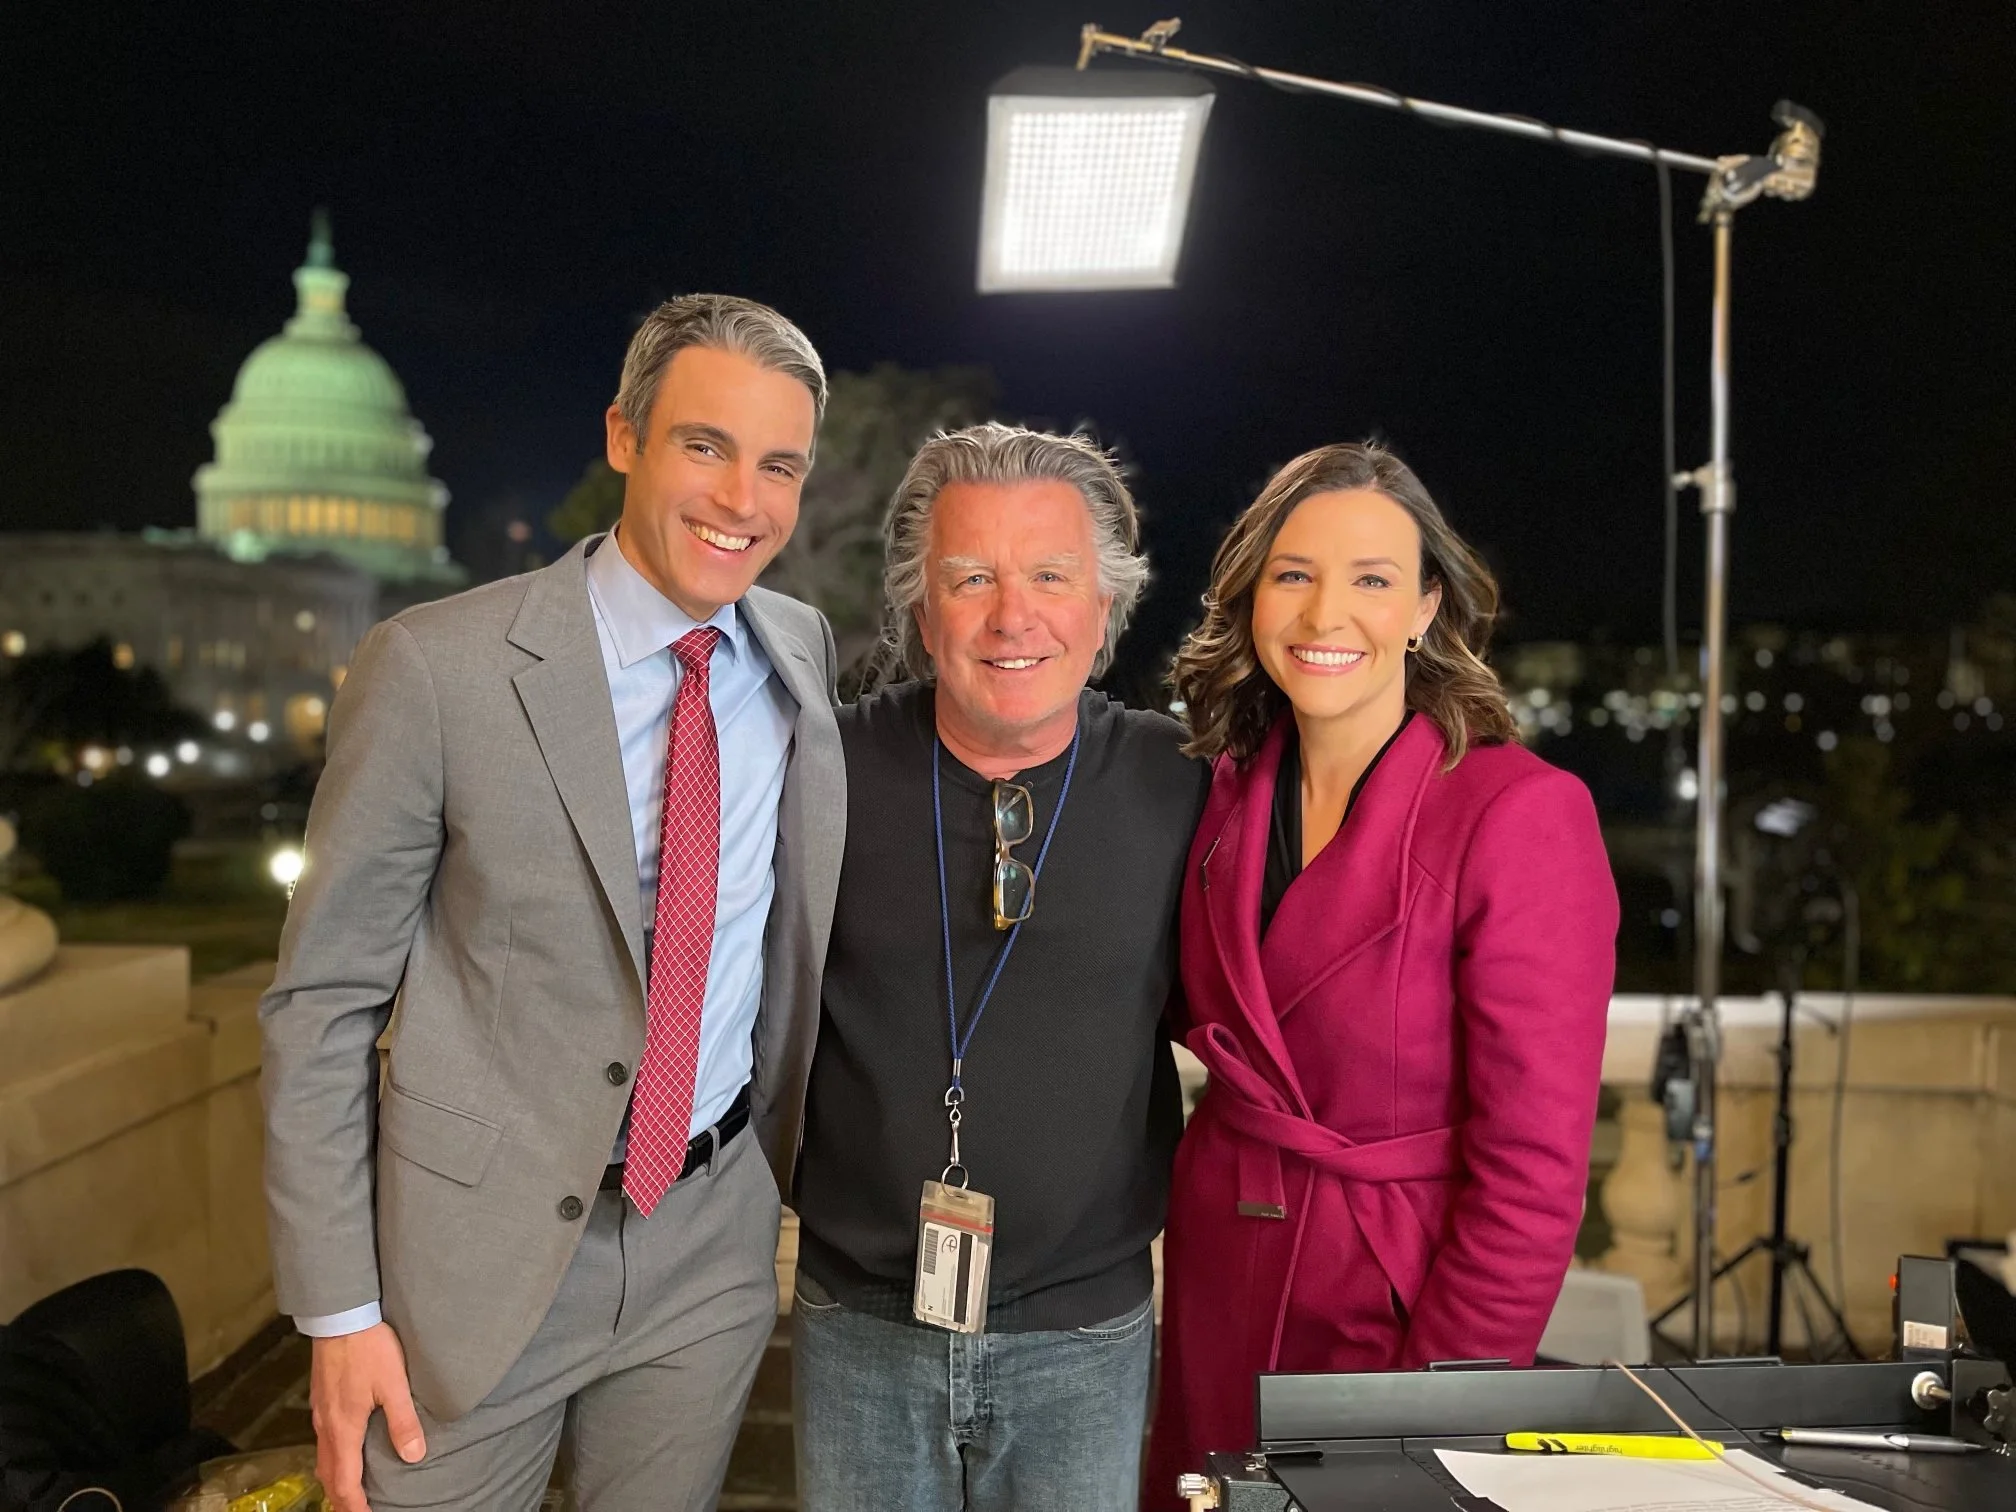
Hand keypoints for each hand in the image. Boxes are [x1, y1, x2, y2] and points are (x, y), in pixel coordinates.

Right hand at [310, 1322, 426, 1511]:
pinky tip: (345, 1450)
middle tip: (355, 1511)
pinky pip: (323, 1439)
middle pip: (328, 1474)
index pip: (344, 1480)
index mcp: (343, 1428)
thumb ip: (403, 1422)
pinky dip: (332, 1456)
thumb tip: (414, 1455)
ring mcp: (320, 1411)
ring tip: (350, 1489)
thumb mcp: (394, 1384)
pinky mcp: (321, 1398)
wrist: (341, 1316)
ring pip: (323, 1457)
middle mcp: (326, 1425)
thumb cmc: (368, 1348)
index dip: (354, 1505)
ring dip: (335, 1478)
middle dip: (340, 1498)